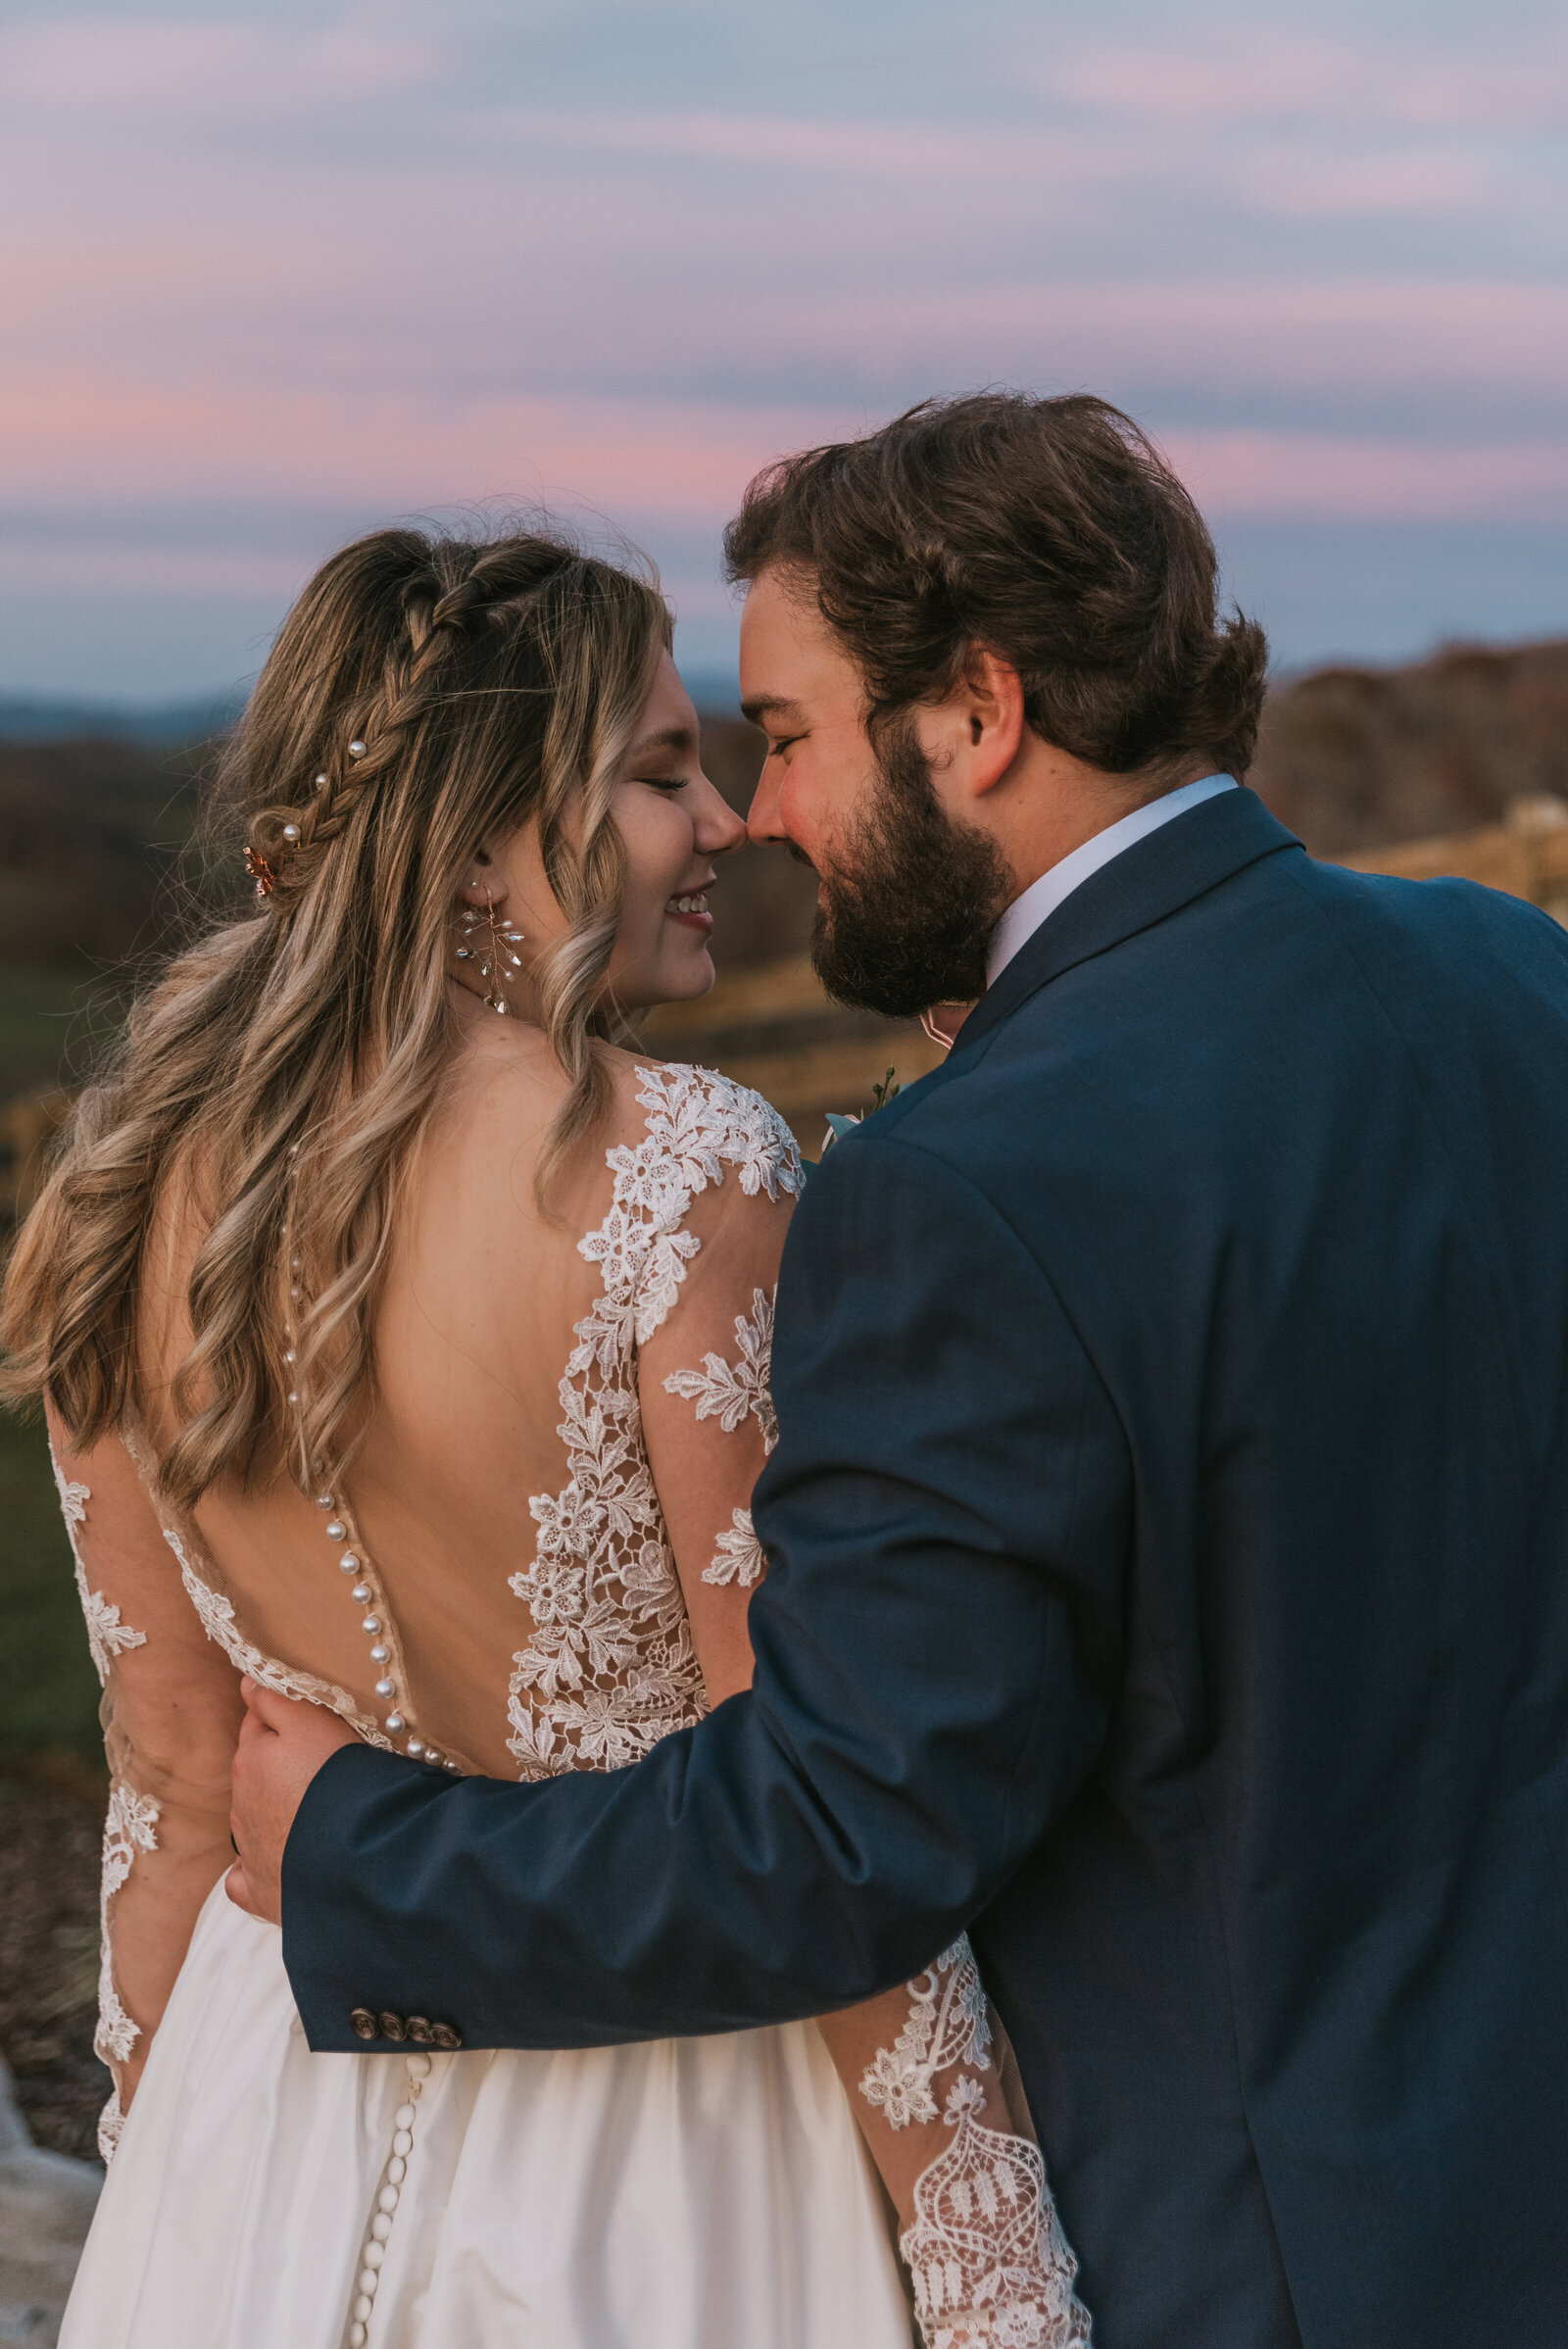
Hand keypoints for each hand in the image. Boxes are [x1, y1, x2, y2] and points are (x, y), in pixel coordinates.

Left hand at [226, 1678, 359, 1924]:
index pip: (256, 1725)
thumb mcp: (311, 1723)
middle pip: (253, 1772)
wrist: (351, 1853)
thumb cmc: (336, 1779)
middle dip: (274, 1763)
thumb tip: (245, 1685)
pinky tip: (275, 1860)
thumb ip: (275, 1701)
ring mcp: (247, 1851)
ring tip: (311, 1807)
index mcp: (250, 1761)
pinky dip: (254, 1868)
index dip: (279, 1715)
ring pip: (250, 1819)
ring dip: (271, 1809)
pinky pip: (245, 1878)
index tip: (305, 1714)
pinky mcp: (260, 1890)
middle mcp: (240, 1805)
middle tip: (316, 1759)